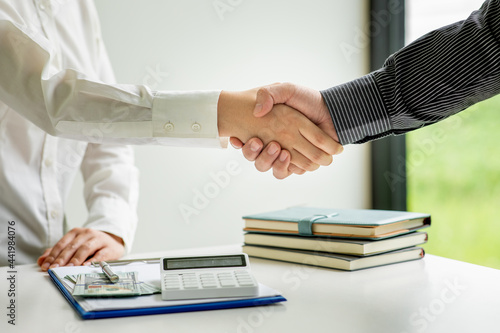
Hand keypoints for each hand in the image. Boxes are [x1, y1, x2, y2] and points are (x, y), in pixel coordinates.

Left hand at [37, 228, 124, 270]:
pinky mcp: (109, 248)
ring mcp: (99, 239)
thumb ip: (58, 253)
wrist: (113, 242)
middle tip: (54, 269)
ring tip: (68, 268)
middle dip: (62, 259)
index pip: (62, 244)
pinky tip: (86, 266)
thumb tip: (41, 261)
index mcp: (76, 232)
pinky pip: (100, 255)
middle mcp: (87, 233)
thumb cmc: (91, 245)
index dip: (53, 255)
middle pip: (72, 246)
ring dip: (76, 259)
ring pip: (85, 248)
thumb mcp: (74, 246)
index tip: (45, 266)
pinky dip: (92, 261)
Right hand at [219, 88, 340, 171]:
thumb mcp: (287, 89)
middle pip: (254, 158)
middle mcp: (273, 144)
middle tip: (260, 142)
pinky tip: (287, 156)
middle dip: (253, 153)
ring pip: (267, 167)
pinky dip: (285, 166)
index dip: (238, 143)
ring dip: (269, 161)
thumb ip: (269, 94)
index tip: (237, 139)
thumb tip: (257, 112)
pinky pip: (285, 172)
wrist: (332, 111)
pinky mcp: (298, 164)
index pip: (245, 139)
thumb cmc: (308, 100)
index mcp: (267, 129)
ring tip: (277, 149)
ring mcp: (286, 155)